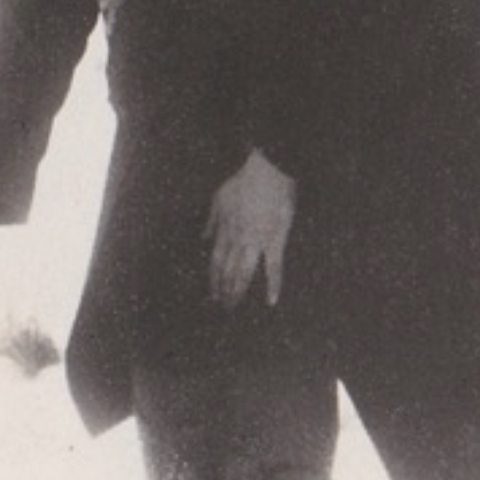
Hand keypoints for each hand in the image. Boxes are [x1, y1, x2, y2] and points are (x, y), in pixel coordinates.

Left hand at [205, 148, 295, 308]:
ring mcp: (256, 242)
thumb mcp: (219, 199)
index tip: (212, 293)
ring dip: (238, 290)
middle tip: (223, 306)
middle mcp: (237, 240)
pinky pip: (274, 267)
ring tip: (235, 306)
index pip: (216, 261)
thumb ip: (211, 221)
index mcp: (225, 230)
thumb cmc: (243, 181)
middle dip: (223, 289)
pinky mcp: (275, 240)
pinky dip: (273, 284)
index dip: (213, 278)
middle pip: (227, 270)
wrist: (265, 172)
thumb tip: (203, 237)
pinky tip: (271, 300)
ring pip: (244, 272)